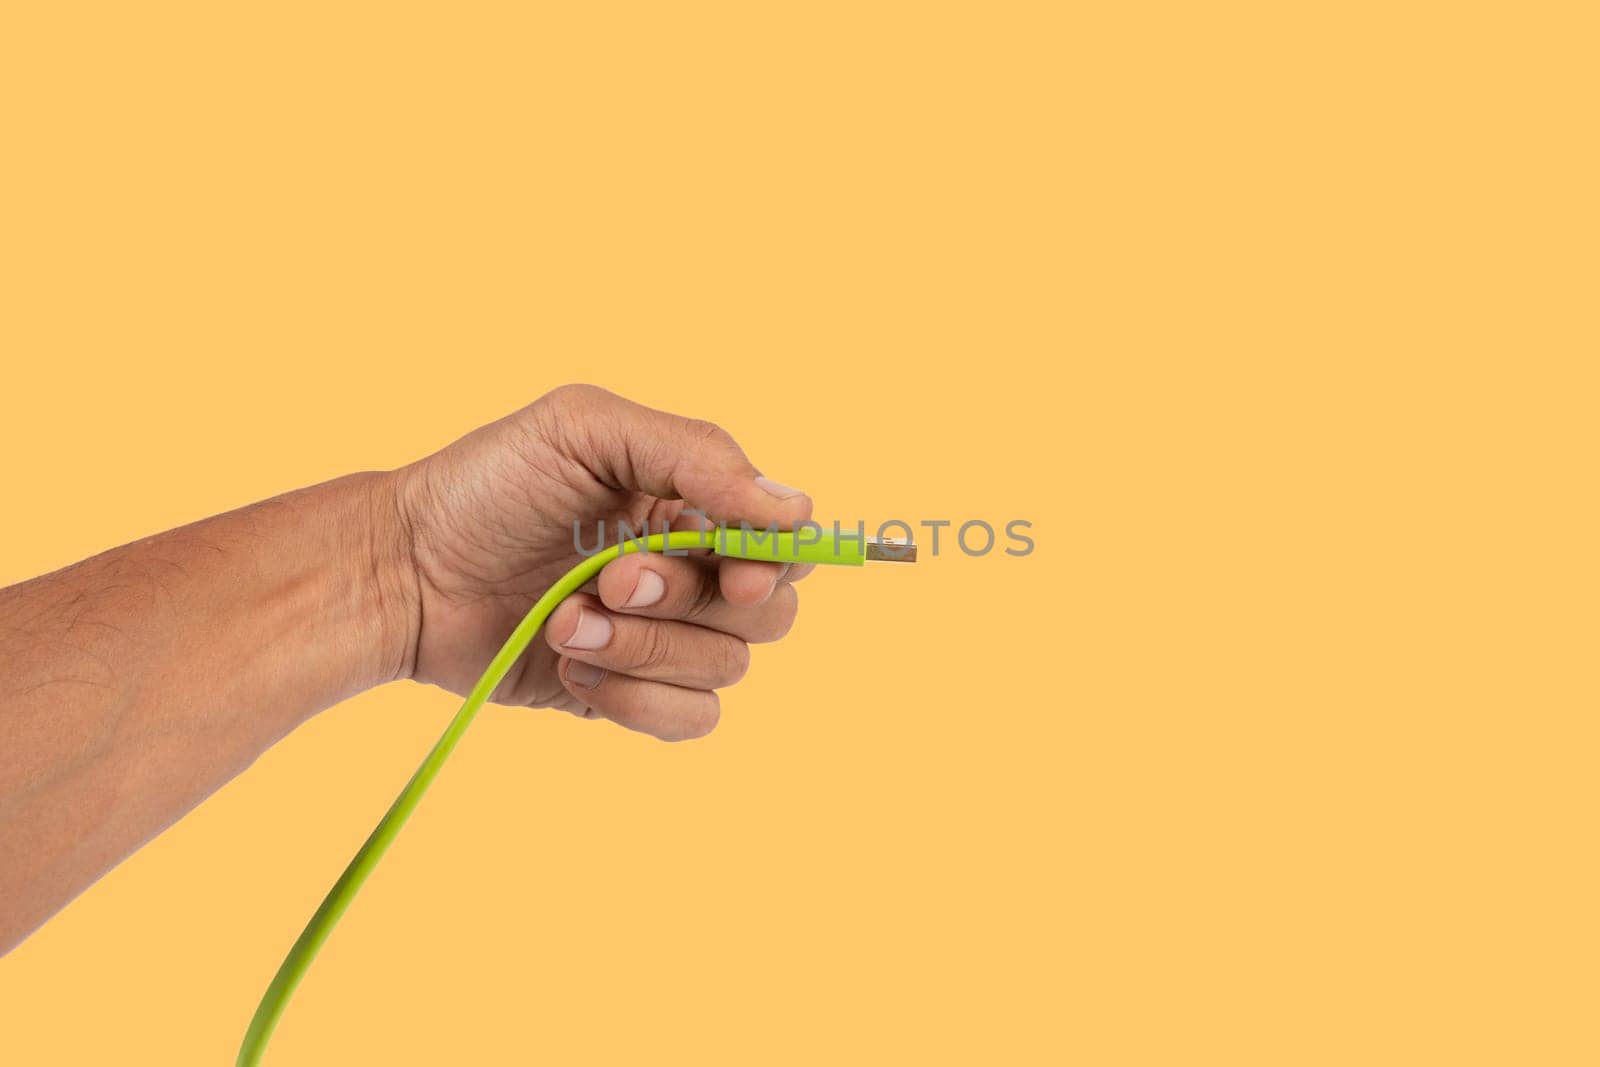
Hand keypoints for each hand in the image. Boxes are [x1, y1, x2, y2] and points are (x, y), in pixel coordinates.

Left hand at [387, 385, 813, 739]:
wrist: (402, 572)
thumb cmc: (487, 487)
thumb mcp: (587, 429)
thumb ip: (698, 455)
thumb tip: (797, 508)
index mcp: (692, 504)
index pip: (785, 541)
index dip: (777, 560)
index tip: (738, 567)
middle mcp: (690, 572)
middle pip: (769, 615)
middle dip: (690, 601)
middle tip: (611, 578)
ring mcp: (659, 638)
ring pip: (726, 670)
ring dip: (644, 647)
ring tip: (565, 618)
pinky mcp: (625, 694)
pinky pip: (688, 719)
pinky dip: (635, 699)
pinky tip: (571, 664)